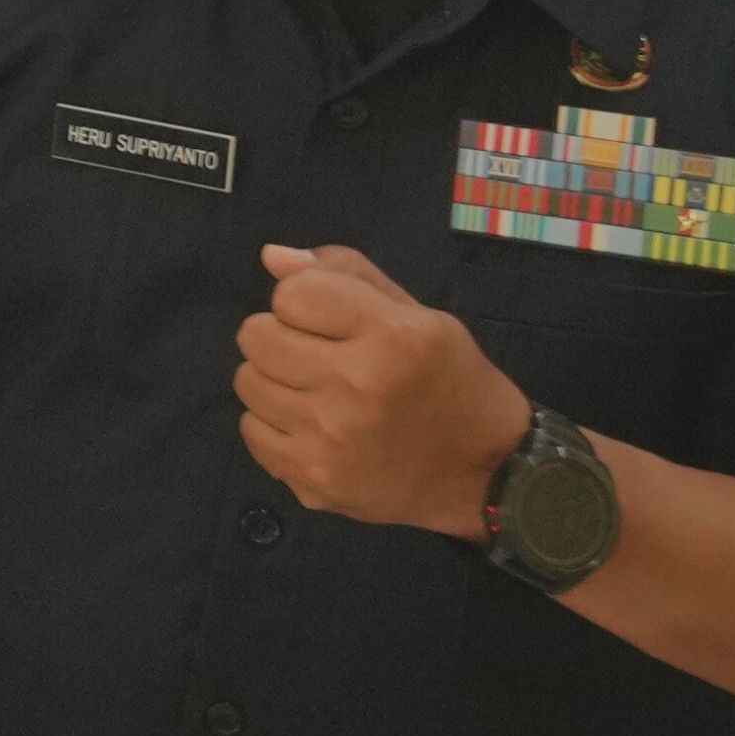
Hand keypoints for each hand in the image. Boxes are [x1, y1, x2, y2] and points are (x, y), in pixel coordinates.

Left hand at [235, 240, 527, 535]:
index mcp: (392, 336)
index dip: (304, 301)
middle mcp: (357, 384)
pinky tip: (312, 427)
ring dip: (275, 380)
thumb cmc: (453, 384)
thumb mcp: (422, 317)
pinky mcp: (313, 478)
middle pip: (256, 335)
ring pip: (247, 381)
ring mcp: (331, 436)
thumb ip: (348, 277)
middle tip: (316, 355)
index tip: (329, 321)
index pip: (292, 293)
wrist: (487, 474)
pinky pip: (251, 431)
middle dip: (280, 336)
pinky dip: (273, 425)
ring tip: (316, 391)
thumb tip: (272, 257)